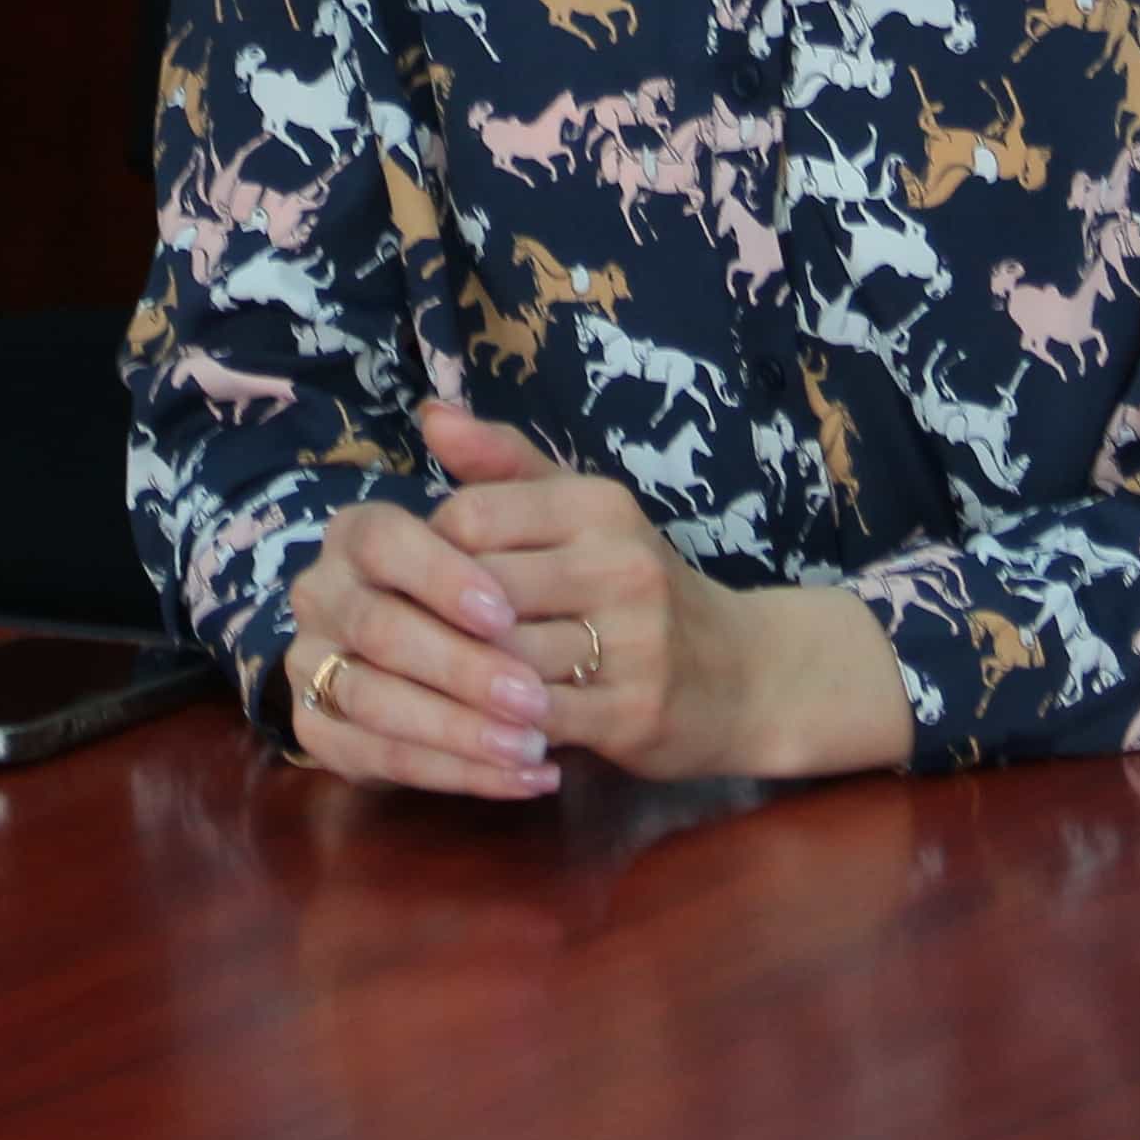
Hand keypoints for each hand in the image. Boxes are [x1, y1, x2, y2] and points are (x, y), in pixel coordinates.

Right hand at [276, 492, 559, 801]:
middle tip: (535, 701)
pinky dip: (456, 774)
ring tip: (538, 748)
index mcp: (357, 532)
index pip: (382, 542)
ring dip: (461, 732)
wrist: (476, 656)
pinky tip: (525, 779)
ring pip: (376, 703)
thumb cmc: (503, 582)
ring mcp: (312, 666)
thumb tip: (440, 413)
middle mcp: (320, 595)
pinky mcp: (321, 732)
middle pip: (378, 630)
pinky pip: (379, 760)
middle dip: (462, 670)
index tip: (505, 613)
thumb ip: (494, 465)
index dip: (439, 578)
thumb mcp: (517, 517)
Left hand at [417, 401, 910, 781]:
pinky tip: (469, 727)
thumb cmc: (639, 586)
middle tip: (395, 639)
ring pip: (502, 659)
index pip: (472, 516)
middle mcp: (621, 564)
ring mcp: (634, 641)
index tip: (415, 577)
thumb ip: (504, 464)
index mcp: (599, 505)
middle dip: (429, 619)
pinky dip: (492, 726)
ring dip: (454, 677)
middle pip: (480, 590)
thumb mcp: (583, 511)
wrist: (744, 673)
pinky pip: (534, 720)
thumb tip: (429, 412)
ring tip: (418, 685)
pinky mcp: (634, 711)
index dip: (426, 552)